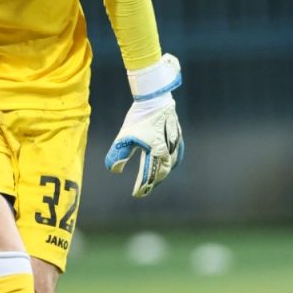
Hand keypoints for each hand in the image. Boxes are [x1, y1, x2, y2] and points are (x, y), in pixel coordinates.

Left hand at [105, 53, 183, 198]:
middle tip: (145, 189)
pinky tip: (170, 162)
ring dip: (163, 173)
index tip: (137, 194)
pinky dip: (173, 162)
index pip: (149, 175)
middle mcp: (168, 150)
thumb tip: (114, 170)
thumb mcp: (124, 136)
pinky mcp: (177, 135)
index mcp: (156, 152)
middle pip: (162, 172)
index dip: (143, 186)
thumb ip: (118, 154)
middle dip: (153, 182)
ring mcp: (174, 143)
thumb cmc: (138, 117)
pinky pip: (178, 154)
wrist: (155, 98)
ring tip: (156, 179)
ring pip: (171, 164)